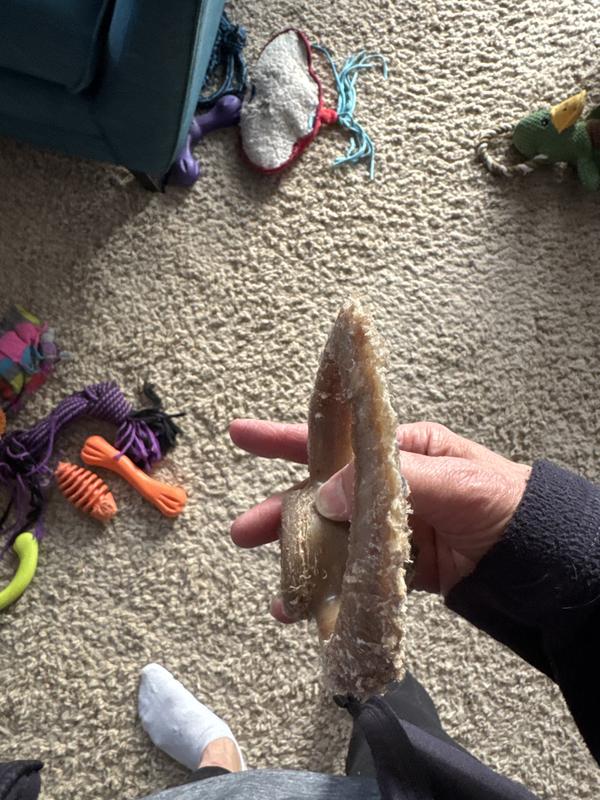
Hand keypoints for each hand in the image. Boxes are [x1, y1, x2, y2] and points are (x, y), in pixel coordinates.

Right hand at [229, 419, 530, 608]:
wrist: (538, 558)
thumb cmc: (502, 501)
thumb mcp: (451, 478)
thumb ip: (387, 481)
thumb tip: (326, 495)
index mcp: (398, 451)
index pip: (335, 440)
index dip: (285, 437)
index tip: (243, 435)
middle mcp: (385, 488)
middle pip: (321, 495)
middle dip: (282, 512)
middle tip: (245, 531)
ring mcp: (389, 530)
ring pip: (333, 540)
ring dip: (302, 561)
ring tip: (281, 593)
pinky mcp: (397, 568)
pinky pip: (354, 576)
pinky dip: (330, 592)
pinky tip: (310, 610)